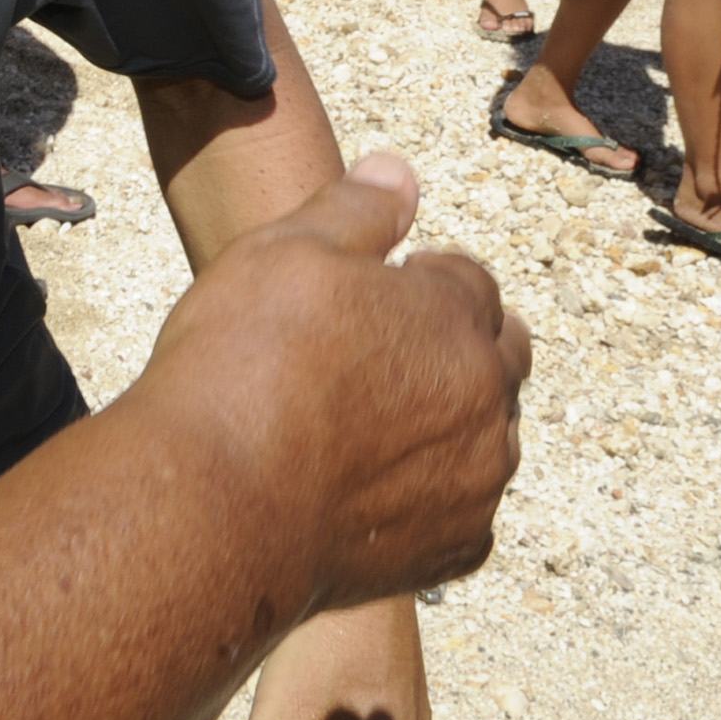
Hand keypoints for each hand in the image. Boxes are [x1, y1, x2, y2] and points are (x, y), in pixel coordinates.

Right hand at [149, 153, 528, 613]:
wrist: (218, 504)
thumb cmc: (244, 365)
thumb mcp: (285, 251)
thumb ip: (355, 207)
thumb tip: (399, 172)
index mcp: (453, 314)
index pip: (469, 278)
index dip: (422, 277)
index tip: (378, 289)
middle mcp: (486, 395)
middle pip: (502, 353)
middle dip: (460, 342)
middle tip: (386, 350)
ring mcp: (477, 479)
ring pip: (490, 436)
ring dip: (451, 421)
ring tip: (373, 423)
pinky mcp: (456, 548)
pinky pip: (465, 512)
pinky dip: (433, 496)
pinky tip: (372, 489)